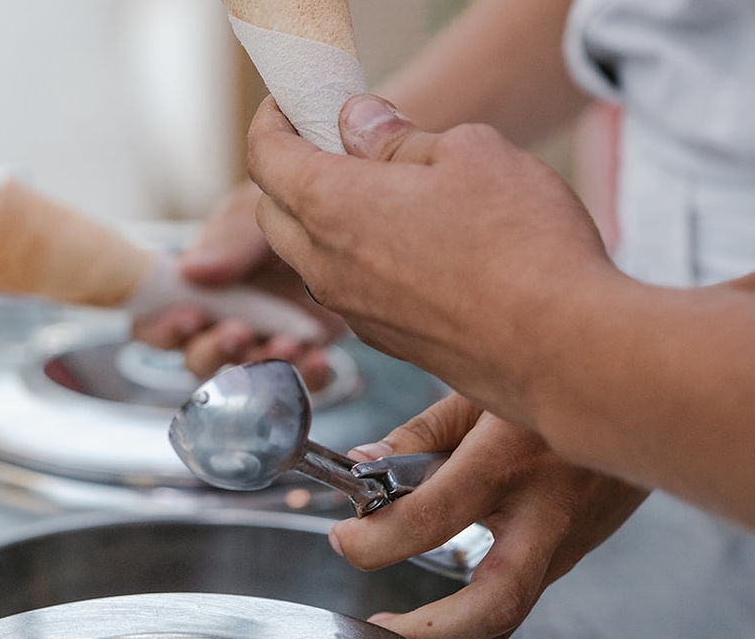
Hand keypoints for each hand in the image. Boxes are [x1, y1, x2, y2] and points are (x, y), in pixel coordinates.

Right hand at [132, 179, 340, 387]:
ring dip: (260, 365)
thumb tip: (191, 269)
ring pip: (244, 378)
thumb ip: (229, 240)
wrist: (336, 216)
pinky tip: (319, 359)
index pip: (155, 321)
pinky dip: (306, 376)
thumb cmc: (279, 209)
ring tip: (287, 344)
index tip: (190, 316)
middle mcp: (220, 320)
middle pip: (197, 358)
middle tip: (238, 332)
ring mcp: (261, 340)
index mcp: (194, 287)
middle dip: (214, 351)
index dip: (162, 329)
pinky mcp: (302, 352)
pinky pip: (298, 381)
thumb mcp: (253, 212)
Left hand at [248, 93, 618, 425]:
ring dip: (322, 219)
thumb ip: (400, 138)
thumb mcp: (468, 152)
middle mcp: (329, 266)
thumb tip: (360, 122)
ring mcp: (358, 313)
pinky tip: (410, 240)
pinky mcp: (393, 344)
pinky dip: (356, 259)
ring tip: (378, 188)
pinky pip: (349, 291)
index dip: (270, 120)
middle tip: (332, 140)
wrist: (569, 352)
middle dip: (288, 169)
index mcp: (331, 206)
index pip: (264, 156)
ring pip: (309, 257)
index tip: (290, 102)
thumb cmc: (522, 241)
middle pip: (275, 210)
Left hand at [331, 393, 646, 638]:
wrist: (642, 389)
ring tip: (402, 625)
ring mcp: (570, 536)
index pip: (436, 515)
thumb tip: (364, 463)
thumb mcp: (479, 389)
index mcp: (510, 452)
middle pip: (497, 600)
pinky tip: (452, 586)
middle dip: (433, 631)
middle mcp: (546, 505)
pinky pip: (527, 580)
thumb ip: (421, 433)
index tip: (347, 538)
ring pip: (516, 603)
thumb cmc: (549, 376)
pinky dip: (485, 592)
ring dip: (456, 627)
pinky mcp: (578, 550)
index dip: (379, 537)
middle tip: (381, 627)